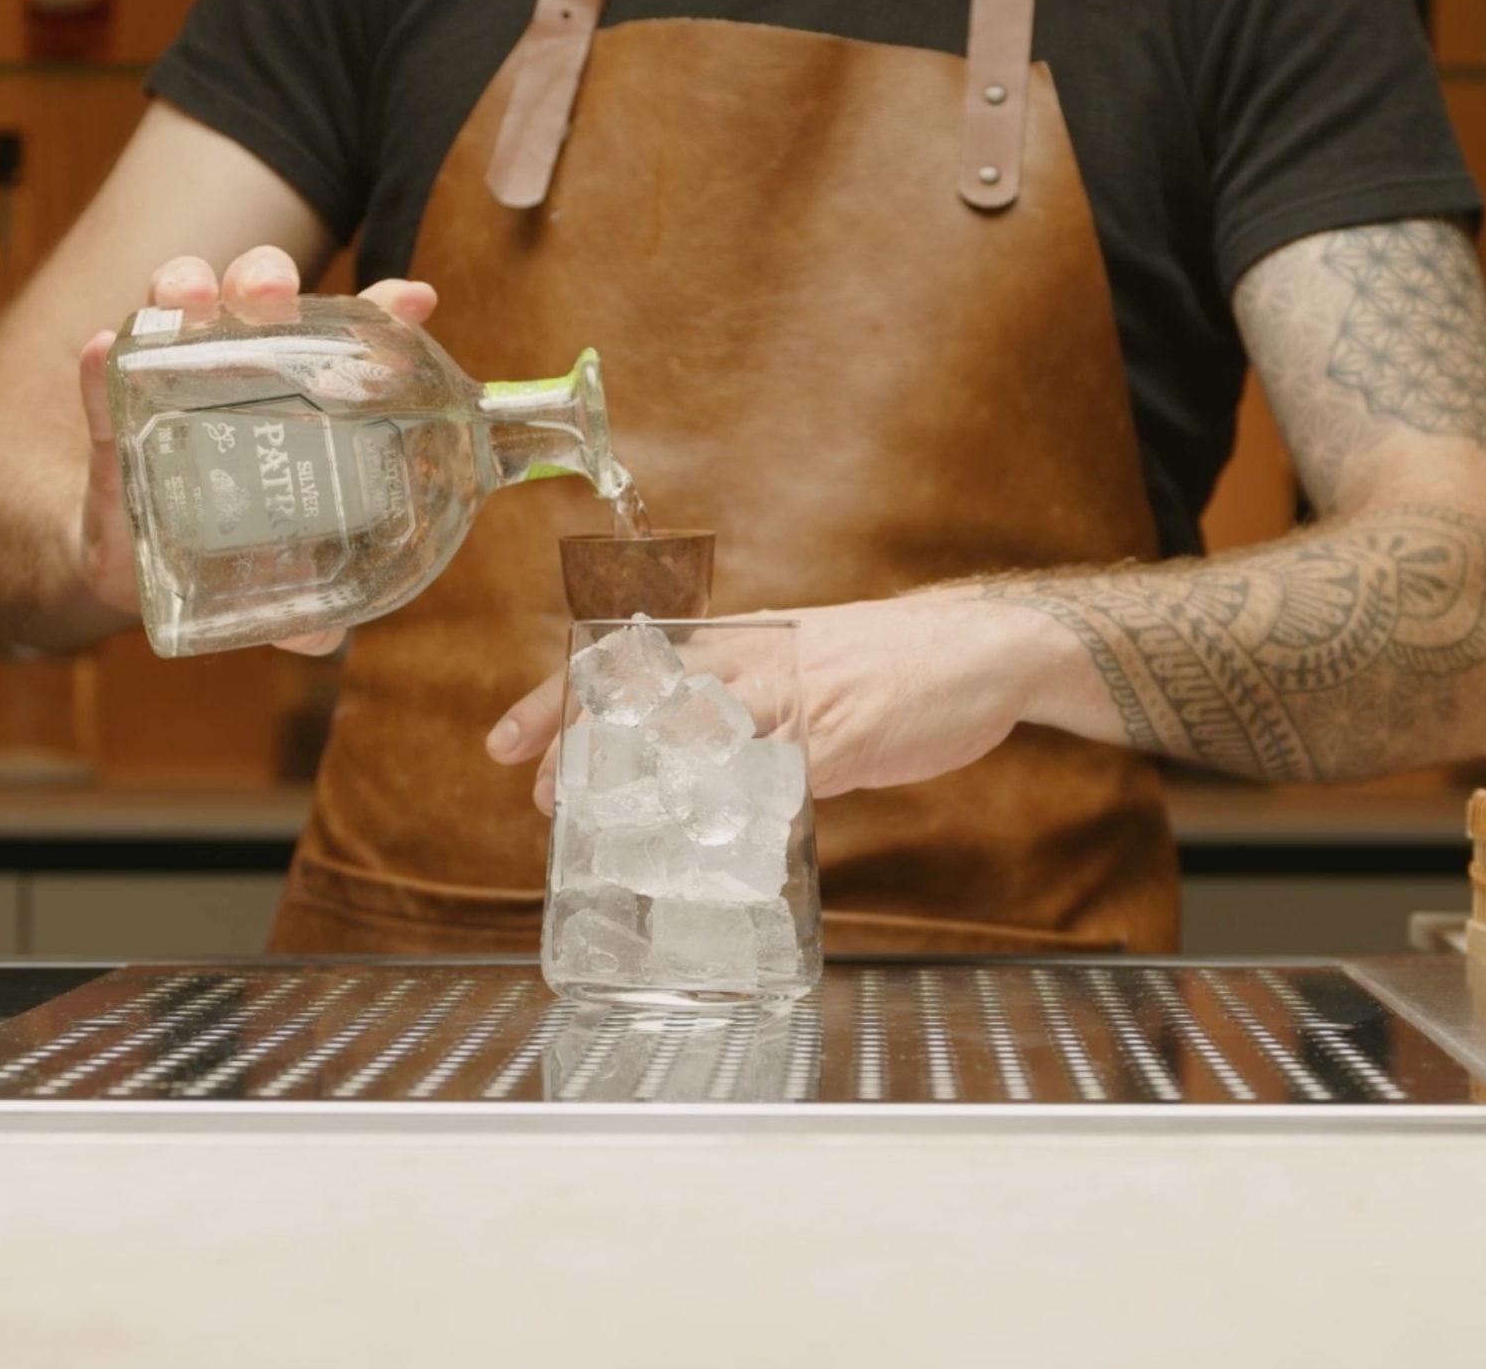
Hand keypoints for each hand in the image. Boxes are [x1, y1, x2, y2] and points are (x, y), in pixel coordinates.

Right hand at [74, 247, 437, 655]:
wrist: (124, 563)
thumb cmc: (220, 548)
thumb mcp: (266, 578)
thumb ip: (297, 605)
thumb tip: (323, 640)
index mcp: (294, 398)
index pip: (342, 342)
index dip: (378, 315)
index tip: (411, 300)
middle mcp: (236, 373)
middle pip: (254, 301)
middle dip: (265, 278)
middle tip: (273, 290)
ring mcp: (169, 385)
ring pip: (178, 310)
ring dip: (185, 287)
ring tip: (192, 293)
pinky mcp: (109, 417)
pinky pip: (102, 380)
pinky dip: (103, 362)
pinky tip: (104, 349)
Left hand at [487, 590, 1034, 812]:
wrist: (979, 646)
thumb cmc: (886, 664)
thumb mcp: (799, 669)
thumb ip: (747, 715)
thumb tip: (701, 768)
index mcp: (737, 643)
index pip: (626, 665)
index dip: (558, 702)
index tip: (505, 743)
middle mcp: (753, 661)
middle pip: (643, 695)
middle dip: (584, 746)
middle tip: (543, 795)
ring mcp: (794, 697)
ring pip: (696, 731)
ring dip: (645, 778)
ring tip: (602, 822)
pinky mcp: (839, 735)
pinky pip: (775, 777)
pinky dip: (739, 808)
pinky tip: (713, 842)